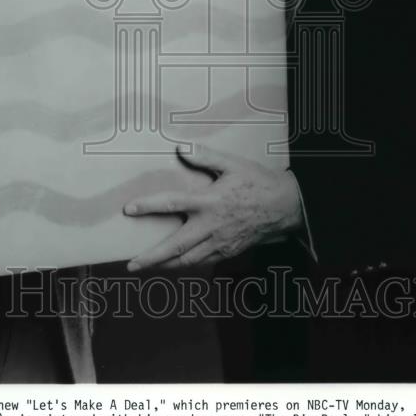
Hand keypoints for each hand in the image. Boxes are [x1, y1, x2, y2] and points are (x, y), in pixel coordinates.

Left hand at [123, 145, 303, 270]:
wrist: (286, 207)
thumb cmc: (258, 182)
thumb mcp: (233, 164)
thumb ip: (206, 156)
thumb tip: (181, 148)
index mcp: (210, 202)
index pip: (172, 204)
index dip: (149, 206)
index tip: (129, 209)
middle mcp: (212, 226)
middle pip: (176, 246)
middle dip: (151, 257)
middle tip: (131, 264)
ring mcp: (221, 242)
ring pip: (188, 260)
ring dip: (166, 265)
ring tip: (148, 267)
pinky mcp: (229, 250)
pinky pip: (204, 261)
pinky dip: (187, 264)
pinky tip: (177, 263)